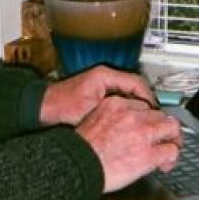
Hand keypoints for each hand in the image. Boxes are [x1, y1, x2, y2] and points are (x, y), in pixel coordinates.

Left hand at [39, 65, 156, 126]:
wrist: (42, 108)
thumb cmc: (61, 107)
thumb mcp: (89, 109)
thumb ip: (111, 110)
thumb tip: (134, 114)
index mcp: (105, 75)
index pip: (137, 83)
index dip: (149, 99)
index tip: (155, 113)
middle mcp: (105, 77)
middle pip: (135, 88)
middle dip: (145, 104)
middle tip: (154, 120)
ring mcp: (102, 85)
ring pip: (129, 95)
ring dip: (137, 108)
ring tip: (145, 123)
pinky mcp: (98, 95)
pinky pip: (120, 100)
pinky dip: (127, 110)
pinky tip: (128, 123)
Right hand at [76, 96, 181, 192]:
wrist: (79, 164)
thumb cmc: (82, 148)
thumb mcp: (94, 120)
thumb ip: (112, 119)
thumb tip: (122, 128)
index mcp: (117, 104)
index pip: (143, 106)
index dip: (148, 118)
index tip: (148, 125)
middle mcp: (133, 115)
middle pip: (160, 114)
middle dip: (163, 126)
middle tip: (165, 136)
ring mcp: (143, 133)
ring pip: (171, 128)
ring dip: (173, 139)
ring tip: (171, 147)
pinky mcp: (149, 154)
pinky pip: (170, 151)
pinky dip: (172, 157)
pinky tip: (167, 163)